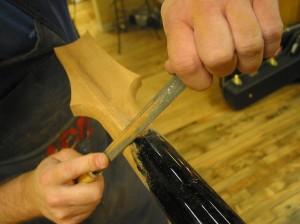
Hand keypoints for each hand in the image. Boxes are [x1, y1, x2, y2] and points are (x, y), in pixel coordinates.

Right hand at [26, 148, 108, 222]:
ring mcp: (61, 213)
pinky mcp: (68, 223)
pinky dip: (90, 200)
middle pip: (92, 192)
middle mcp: (54, 197)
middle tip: (91, 176)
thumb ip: (78, 157)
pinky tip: (79, 196)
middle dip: (98, 181)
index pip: (73, 169)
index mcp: (50, 177)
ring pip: (95, 200)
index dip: (91, 163)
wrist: (34, 195)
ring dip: (94, 190)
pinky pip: (91, 209)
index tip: (104, 159)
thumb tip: (99, 162)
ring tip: (81, 186)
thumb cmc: (51, 172)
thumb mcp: (59, 157)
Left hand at [161, 0, 282, 90]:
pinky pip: (272, 33)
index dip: (197, 81)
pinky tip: (257, 39)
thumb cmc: (196, 1)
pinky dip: (268, 46)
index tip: (204, 79)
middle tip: (225, 59)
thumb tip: (175, 71)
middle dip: (224, 69)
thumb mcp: (177, 19)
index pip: (186, 64)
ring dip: (249, 60)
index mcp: (178, 18)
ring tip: (242, 51)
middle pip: (219, 59)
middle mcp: (204, 7)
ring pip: (250, 48)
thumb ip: (178, 48)